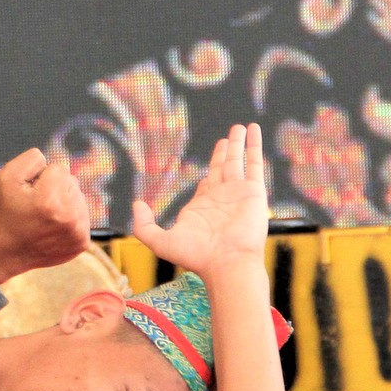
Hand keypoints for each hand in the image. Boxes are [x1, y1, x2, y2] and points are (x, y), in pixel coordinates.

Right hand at [0, 149, 90, 278]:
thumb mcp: (6, 176)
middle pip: (71, 182)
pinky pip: (83, 215)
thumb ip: (31, 159)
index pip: (59, 168)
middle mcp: (68, 217)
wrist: (7, 250)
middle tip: (36, 206)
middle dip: (54, 188)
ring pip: (79, 198)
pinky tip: (53, 227)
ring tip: (44, 217)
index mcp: (49, 200)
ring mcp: (77, 232)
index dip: (40, 178)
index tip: (29, 194)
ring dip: (64, 202)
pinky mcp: (82, 242)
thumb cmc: (7, 210)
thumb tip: (53, 162)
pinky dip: (70, 218)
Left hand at [132, 123, 267, 276]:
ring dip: (239, 143)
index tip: (212, 163)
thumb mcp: (159, 241)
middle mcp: (221, 197)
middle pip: (223, 168)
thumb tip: (136, 204)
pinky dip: (254, 145)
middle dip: (224, 152)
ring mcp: (238, 192)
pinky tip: (254, 130)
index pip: (206, 183)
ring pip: (238, 161)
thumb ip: (144, 224)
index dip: (209, 171)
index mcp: (202, 207)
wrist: (227, 262)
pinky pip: (254, 162)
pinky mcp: (254, 191)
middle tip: (227, 137)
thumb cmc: (196, 256)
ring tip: (240, 127)